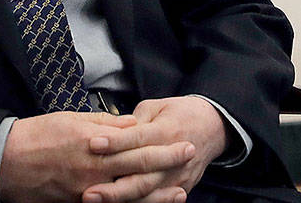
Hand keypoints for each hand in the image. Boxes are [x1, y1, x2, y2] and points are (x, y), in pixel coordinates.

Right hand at [0, 111, 191, 202]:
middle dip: (168, 167)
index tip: (183, 142)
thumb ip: (105, 125)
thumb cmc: (39, 136)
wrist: (7, 161)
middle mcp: (96, 171)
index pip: (138, 147)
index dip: (164, 147)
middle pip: (140, 172)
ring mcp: (88, 193)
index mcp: (96, 146)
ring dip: (157, 196)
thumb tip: (130, 125)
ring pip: (129, 197)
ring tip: (179, 193)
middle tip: (190, 159)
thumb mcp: (73, 120)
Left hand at [81, 96, 227, 202]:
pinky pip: (157, 201)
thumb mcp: (157, 106)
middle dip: (113, 186)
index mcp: (167, 130)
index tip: (92, 144)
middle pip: (141, 175)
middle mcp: (173, 156)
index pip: (137, 139)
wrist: (213, 127)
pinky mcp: (181, 188)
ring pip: (147, 193)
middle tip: (88, 191)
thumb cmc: (180, 114)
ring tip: (96, 201)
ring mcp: (178, 177)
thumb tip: (111, 130)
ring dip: (121, 200)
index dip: (114, 142)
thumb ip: (134, 120)